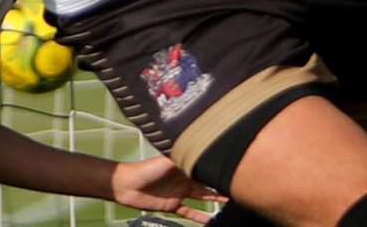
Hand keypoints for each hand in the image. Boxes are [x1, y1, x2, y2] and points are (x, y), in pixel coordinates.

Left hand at [108, 156, 224, 223]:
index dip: (217, 166)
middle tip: (239, 185)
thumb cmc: (146, 168)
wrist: (126, 185)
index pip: (204, 165)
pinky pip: (190, 212)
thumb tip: (203, 147)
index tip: (234, 167)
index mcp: (184, 164)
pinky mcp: (173, 205)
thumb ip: (185, 156)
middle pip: (206, 181)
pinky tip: (211, 221)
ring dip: (215, 200)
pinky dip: (200, 217)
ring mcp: (179, 192)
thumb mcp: (167, 159)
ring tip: (232, 203)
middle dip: (221, 182)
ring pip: (202, 197)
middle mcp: (184, 177)